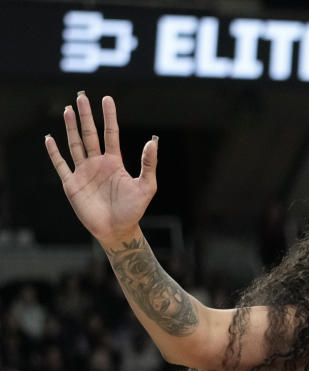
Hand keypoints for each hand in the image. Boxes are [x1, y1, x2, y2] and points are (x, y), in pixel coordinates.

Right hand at [44, 93, 157, 243]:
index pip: (111, 133)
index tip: (107, 99)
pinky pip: (61, 164)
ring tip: (68, 109)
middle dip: (85, 115)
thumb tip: (153, 142)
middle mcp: (97, 163)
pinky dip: (54, 152)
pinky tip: (49, 138)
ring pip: (75, 144)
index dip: (108, 116)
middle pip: (90, 134)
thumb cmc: (134, 210)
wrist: (118, 230)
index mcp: (114, 162)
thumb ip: (149, 164)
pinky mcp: (71, 184)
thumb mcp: (146, 186)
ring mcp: (83, 172)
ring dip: (70, 128)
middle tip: (81, 96)